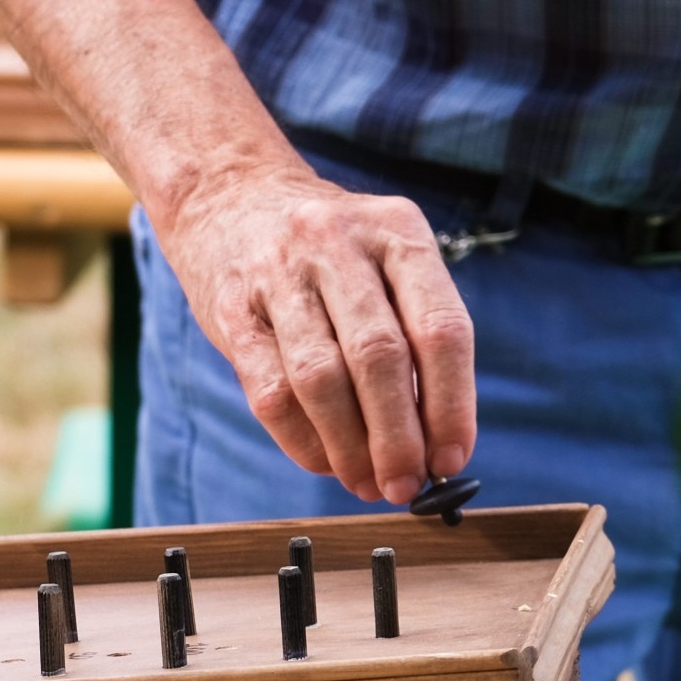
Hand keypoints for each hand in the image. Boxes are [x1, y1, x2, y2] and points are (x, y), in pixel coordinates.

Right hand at [159, 161, 476, 504]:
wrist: (229, 195)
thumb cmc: (326, 249)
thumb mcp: (383, 260)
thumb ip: (412, 334)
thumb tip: (433, 441)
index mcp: (397, 230)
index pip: (441, 328)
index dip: (451, 405)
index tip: (452, 460)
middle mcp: (339, 244)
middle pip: (380, 359)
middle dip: (398, 439)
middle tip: (405, 486)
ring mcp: (280, 273)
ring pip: (321, 379)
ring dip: (349, 447)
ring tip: (365, 483)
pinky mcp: (232, 308)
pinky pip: (270, 391)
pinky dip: (302, 440)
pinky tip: (323, 461)